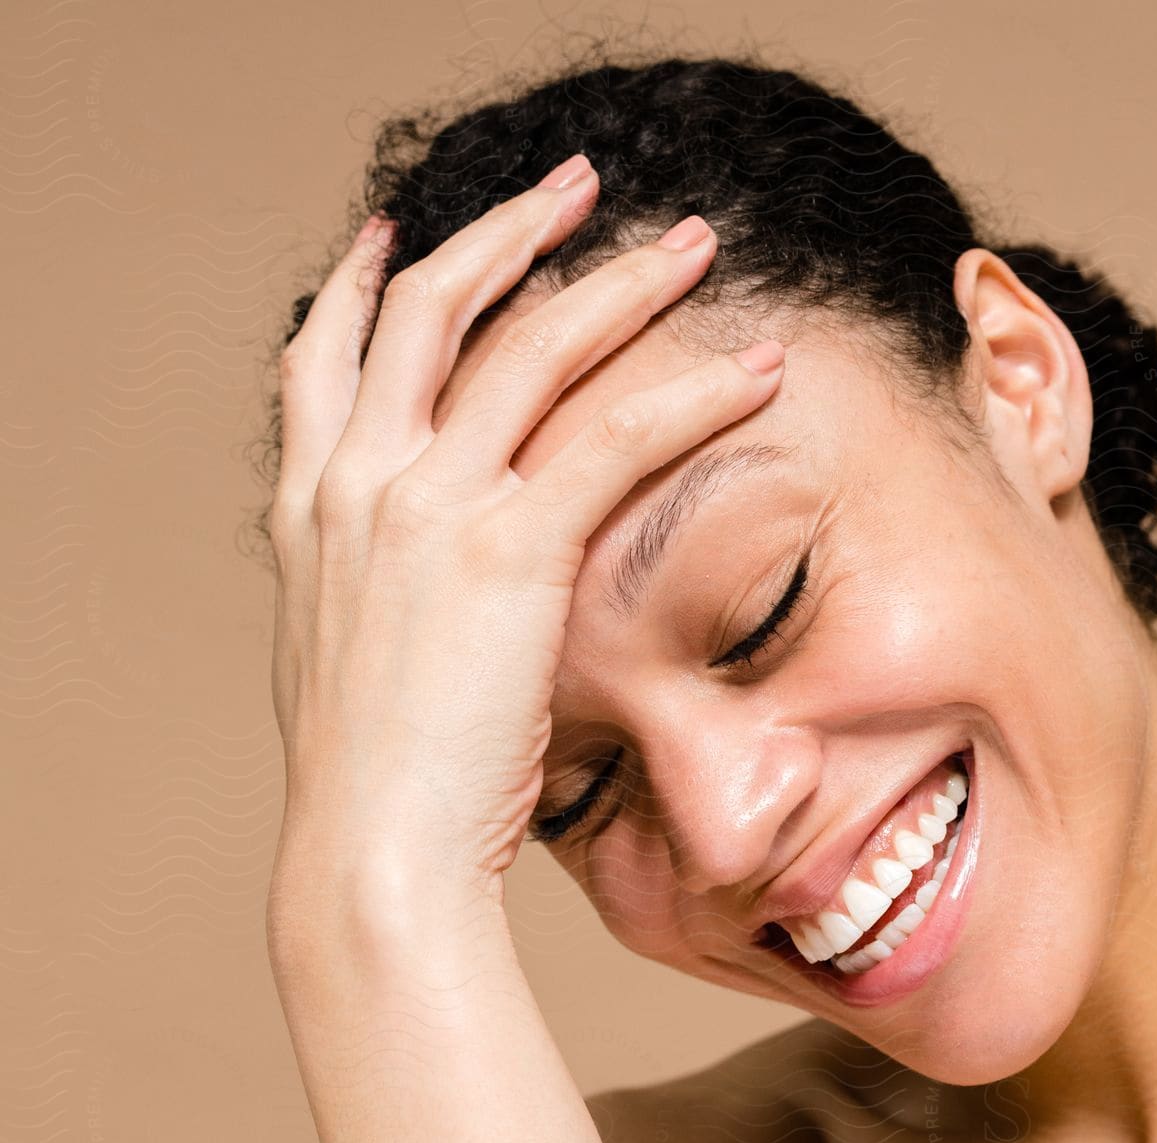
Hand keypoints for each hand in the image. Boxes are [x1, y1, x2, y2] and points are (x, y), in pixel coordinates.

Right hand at [266, 154, 784, 911]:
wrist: (374, 857)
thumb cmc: (377, 787)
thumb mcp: (349, 663)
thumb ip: (371, 594)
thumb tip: (407, 588)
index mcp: (314, 507)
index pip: (331, 352)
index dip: (372, 280)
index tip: (406, 231)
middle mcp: (360, 482)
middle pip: (437, 308)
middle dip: (511, 230)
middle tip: (578, 184)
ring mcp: (426, 507)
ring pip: (532, 345)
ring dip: (617, 278)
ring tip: (690, 241)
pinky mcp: (505, 551)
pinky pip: (615, 438)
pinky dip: (691, 392)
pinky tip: (754, 370)